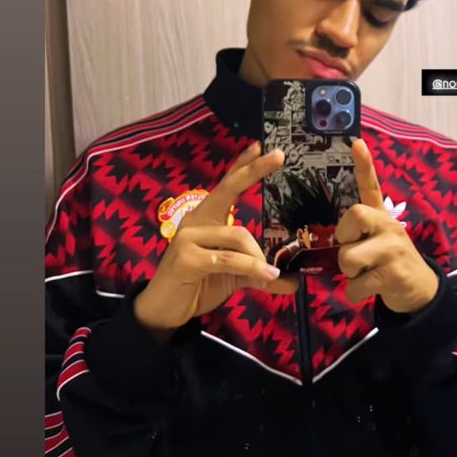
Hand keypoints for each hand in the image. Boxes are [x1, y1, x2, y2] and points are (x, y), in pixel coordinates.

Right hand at [133, 141, 298, 336]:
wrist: (164, 310)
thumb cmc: (197, 285)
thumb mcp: (234, 277)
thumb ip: (259, 274)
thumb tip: (292, 281)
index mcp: (206, 219)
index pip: (226, 186)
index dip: (242, 165)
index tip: (260, 146)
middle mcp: (195, 221)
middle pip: (227, 190)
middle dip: (253, 171)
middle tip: (278, 155)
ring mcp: (188, 238)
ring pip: (238, 236)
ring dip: (259, 258)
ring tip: (272, 274)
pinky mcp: (186, 259)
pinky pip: (229, 259)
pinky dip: (252, 268)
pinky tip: (267, 277)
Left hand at [334, 140, 439, 313]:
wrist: (419, 290)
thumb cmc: (387, 262)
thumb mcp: (377, 240)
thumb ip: (358, 232)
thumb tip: (333, 235)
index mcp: (382, 217)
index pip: (373, 186)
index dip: (364, 165)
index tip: (357, 143)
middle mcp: (389, 227)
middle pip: (354, 216)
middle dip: (344, 237)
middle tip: (352, 248)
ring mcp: (393, 250)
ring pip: (348, 258)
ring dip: (348, 273)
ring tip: (363, 273)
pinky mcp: (393, 274)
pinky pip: (355, 286)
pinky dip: (354, 293)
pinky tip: (368, 289)